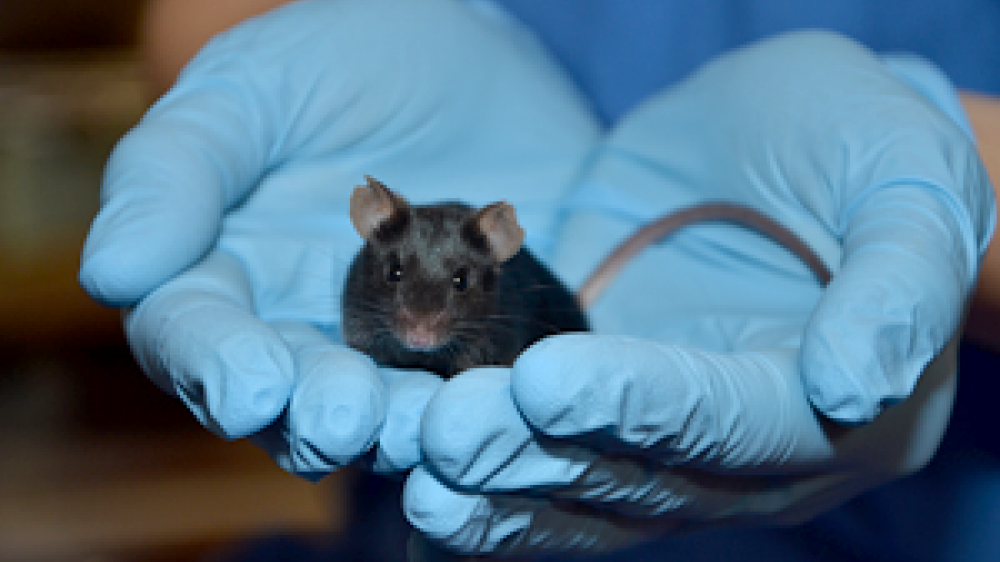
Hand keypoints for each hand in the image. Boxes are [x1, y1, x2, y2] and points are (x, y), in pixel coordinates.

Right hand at [78, 0, 598, 475]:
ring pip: (388, 416)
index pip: (196, 335)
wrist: (482, 58)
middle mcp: (305, 326)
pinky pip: (481, 391)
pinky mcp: (480, 345)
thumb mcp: (254, 88)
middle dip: (318, 416)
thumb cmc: (346, 57)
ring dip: (409, 430)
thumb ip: (180, 168)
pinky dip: (494, 404)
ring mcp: (395, 344)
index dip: (215, 368)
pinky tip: (512, 394)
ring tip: (433, 423)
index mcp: (227, 270)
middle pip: (293, 402)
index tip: (250, 388)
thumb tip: (112, 272)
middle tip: (348, 416)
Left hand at [403, 31, 994, 554]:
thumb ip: (898, 281)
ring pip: (583, 490)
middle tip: (444, 432)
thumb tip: (857, 387)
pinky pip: (550, 471)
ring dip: (496, 483)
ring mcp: (673, 443)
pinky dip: (490, 490)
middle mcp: (752, 453)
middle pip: (642, 473)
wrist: (783, 140)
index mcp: (840, 408)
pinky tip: (421, 498)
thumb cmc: (859, 142)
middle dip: (538, 455)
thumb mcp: (908, 182)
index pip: (732, 419)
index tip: (544, 382)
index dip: (641, 404)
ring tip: (415, 461)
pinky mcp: (610, 415)